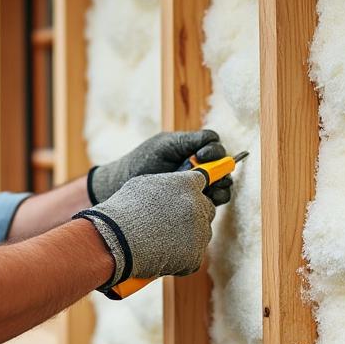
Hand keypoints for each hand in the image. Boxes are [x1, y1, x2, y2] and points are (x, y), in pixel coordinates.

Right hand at [74, 171, 215, 289]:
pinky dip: (180, 259)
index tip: (185, 197)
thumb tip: (172, 188)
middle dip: (194, 214)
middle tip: (173, 222)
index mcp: (186, 184)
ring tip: (162, 241)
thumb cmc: (123, 211)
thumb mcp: (143, 185)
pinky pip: (193, 257)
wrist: (116, 241)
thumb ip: (165, 185)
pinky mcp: (196, 256)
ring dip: (189, 237)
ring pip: (202, 233)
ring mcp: (199, 232)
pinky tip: (161, 256)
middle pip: (207, 208)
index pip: (201, 182)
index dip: (192, 190)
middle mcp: (197, 206)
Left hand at [88, 129, 233, 205]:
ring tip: (208, 189)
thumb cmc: (141, 161)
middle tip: (209, 174)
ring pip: (222, 186)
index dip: (214, 150)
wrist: (121, 185)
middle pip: (223, 167)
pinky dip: (212, 201)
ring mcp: (196, 186)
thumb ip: (188, 141)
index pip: (214, 146)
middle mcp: (197, 167)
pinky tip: (201, 200)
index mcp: (191, 149)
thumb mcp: (163, 145)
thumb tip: (212, 140)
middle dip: (220, 170)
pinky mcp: (192, 204)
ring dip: (221, 187)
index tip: (202, 154)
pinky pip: (211, 203)